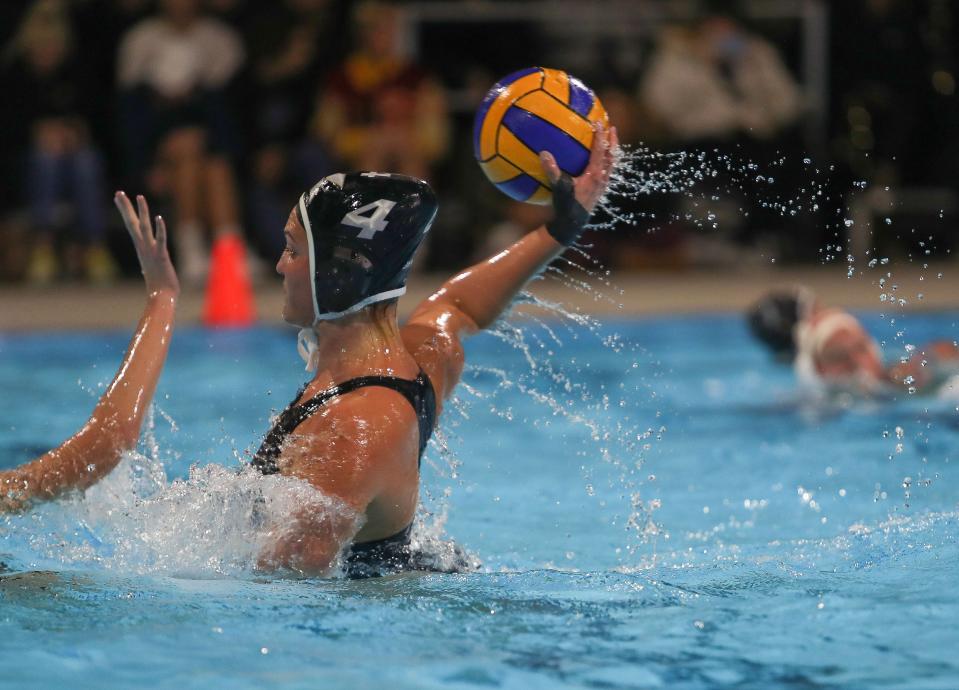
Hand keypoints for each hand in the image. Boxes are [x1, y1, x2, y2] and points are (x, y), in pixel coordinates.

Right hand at [114, 192, 179, 297]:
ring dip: (143, 212)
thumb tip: (144, 264)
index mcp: (141, 248)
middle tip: (119, 192)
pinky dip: (160, 229)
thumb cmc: (158, 285)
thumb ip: (147, 263)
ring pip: (145, 228)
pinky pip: (160, 240)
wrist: (162, 297)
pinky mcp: (162, 256)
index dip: (126, 210)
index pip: (131, 225)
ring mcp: (151, 251)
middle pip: (132, 223)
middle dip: (126, 208)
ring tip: (140, 197)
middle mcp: (143, 247)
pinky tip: (159, 217)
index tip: (119, 197)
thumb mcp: (151, 268)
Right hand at [538, 123, 617, 244]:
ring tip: (609, 142)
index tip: (599, 122)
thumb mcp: (558, 188)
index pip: (600, 151)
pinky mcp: (599, 192)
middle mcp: (601, 179)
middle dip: (612, 141)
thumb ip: (552, 170)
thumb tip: (543, 153)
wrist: (572, 225)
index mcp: (594, 175)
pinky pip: (605, 173)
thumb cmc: (565, 206)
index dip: (600, 136)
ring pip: (611, 165)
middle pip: (611, 156)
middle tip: (612, 128)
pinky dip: (604, 164)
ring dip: (611, 152)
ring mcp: (602, 186)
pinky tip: (596, 162)